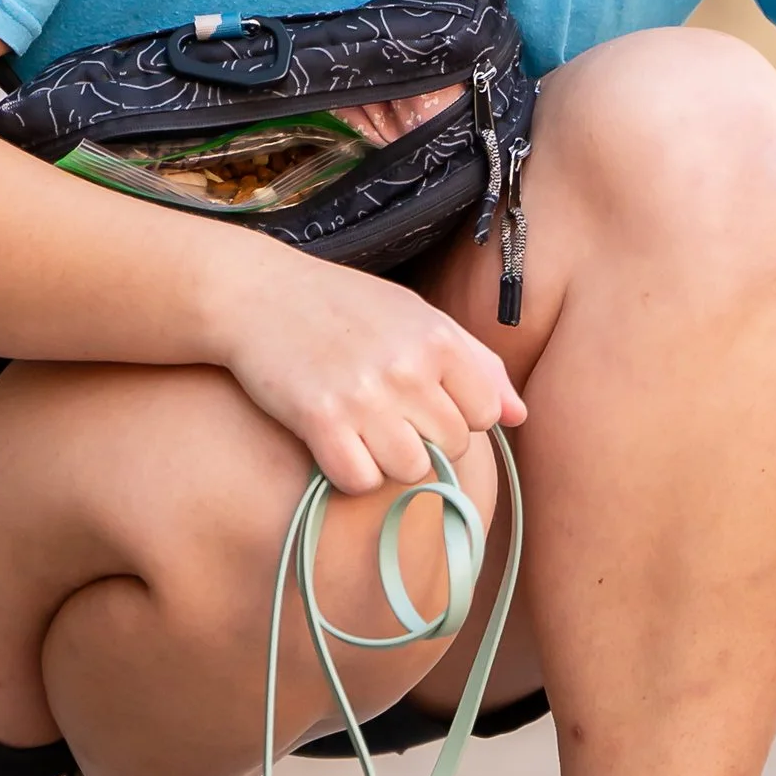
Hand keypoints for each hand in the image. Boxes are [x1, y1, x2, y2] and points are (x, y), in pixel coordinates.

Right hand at [205, 245, 522, 496]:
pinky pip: (359, 481)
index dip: (456, 416)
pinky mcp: (319, 420)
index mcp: (438, 337)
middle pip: (448, 448)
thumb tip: (518, 416)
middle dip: (422, 440)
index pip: (483, 415)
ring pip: (409, 472)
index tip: (424, 401)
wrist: (256, 293)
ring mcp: (363, 395)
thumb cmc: (343, 306)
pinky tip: (334, 445)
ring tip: (361, 430)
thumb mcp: (416, 315)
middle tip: (384, 413)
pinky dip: (348, 474)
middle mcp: (407, 367)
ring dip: (387, 462)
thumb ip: (475, 364)